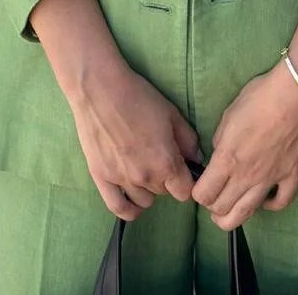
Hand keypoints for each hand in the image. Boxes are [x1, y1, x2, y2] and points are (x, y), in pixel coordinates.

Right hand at [67, 60, 200, 220]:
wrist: (100, 89)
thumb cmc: (139, 97)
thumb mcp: (172, 114)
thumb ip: (188, 141)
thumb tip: (196, 159)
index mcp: (166, 162)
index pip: (185, 192)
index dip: (186, 180)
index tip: (182, 169)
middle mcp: (145, 177)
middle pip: (165, 194)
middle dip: (166, 179)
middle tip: (159, 157)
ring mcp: (121, 180)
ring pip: (144, 202)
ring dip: (148, 189)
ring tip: (143, 168)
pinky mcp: (101, 178)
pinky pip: (118, 208)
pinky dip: (129, 208)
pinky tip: (132, 196)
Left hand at [192, 62, 297, 230]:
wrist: (295, 94)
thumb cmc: (259, 97)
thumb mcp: (228, 115)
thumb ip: (220, 140)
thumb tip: (220, 154)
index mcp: (227, 159)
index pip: (204, 194)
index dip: (198, 193)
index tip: (200, 186)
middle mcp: (247, 176)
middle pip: (222, 209)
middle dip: (212, 208)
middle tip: (212, 199)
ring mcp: (271, 179)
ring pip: (248, 213)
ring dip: (233, 217)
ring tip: (228, 214)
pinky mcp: (292, 177)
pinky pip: (280, 203)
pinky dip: (270, 206)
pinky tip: (264, 200)